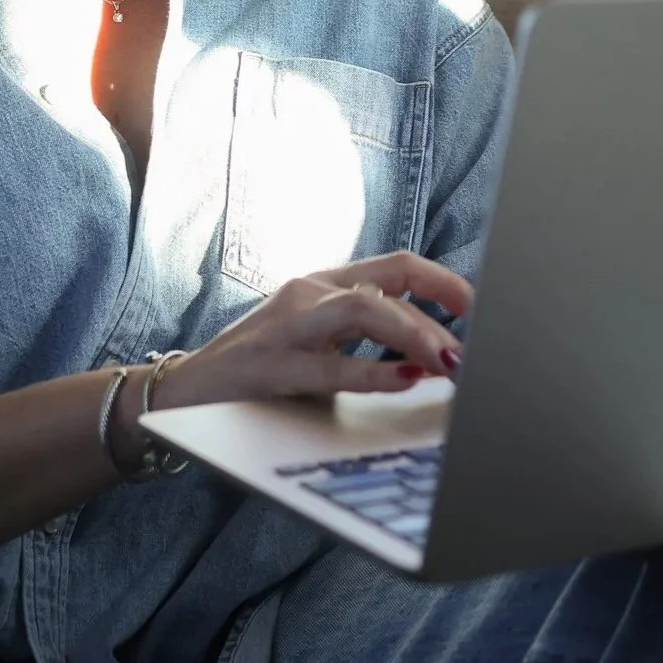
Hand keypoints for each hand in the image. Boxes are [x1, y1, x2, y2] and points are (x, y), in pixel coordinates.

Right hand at [152, 252, 470, 408]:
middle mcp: (309, 292)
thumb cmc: (259, 374)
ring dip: (416, 334)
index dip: (446, 282)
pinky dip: (374, 371)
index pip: (399, 266)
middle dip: (442, 311)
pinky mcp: (270, 363)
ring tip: (449, 360)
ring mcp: (287, 324)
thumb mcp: (317, 344)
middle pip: (390, 283)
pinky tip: (405, 380)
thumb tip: (437, 360)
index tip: (483, 308)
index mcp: (325, 285)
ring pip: (364, 309)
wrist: (179, 396)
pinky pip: (331, 364)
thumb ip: (367, 341)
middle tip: (477, 344)